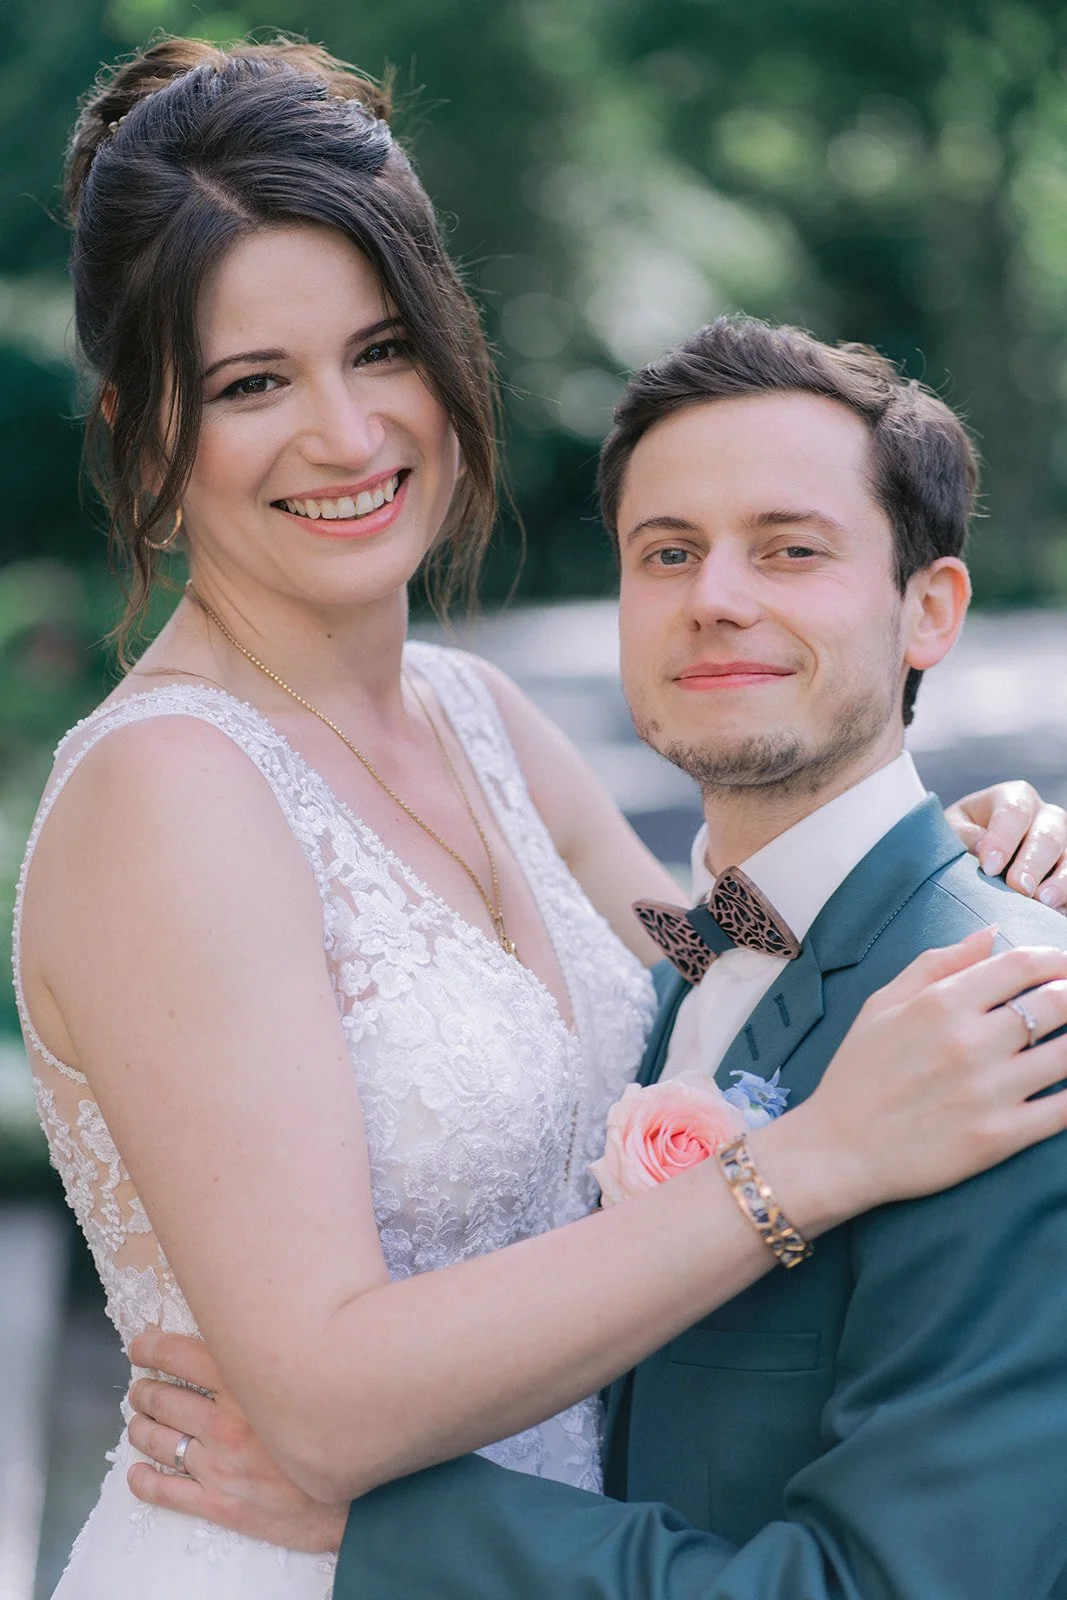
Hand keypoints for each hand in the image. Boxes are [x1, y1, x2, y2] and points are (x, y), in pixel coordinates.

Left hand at [126, 1331, 346, 1553]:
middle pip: (162, 1397)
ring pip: (156, 1439)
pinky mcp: (218, 1502)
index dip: (151, 1348)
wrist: (363, 1499)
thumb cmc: (341, 1430)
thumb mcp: (309, 1378)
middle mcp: (226, 1421)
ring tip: (140, 1422)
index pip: (179, 1355)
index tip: (140, 1346)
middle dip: (144, 1390)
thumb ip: (277, 1353)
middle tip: (142, 1387)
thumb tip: (254, 1327)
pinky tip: (137, 1472)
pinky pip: (164, 1490)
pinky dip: (143, 1480)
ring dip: (140, 1428)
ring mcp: (218, 1464)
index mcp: (247, 1384)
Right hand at [794, 929, 1066, 1216]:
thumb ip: (937, 963)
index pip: (1021, 965)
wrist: (838, 1150)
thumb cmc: (857, 1074)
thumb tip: (989, 933)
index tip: (1064, 967)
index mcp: (940, 1003)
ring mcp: (988, 1092)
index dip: (1056, 960)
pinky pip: (1064, 1110)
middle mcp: (969, 1042)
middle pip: (1057, 1003)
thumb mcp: (881, 1004)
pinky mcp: (999, 1137)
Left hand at [946, 780, 1066, 907]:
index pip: (1014, 812)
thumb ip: (964, 835)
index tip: (989, 867)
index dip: (1003, 839)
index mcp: (1015, 798)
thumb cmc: (962, 837)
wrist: (976, 856)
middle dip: (1032, 863)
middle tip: (1019, 887)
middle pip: (1047, 836)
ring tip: (1043, 902)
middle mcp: (1046, 817)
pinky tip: (1052, 912)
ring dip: (1059, 882)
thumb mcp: (953, 829)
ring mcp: (1063, 845)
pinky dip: (1065, 898)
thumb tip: (981, 848)